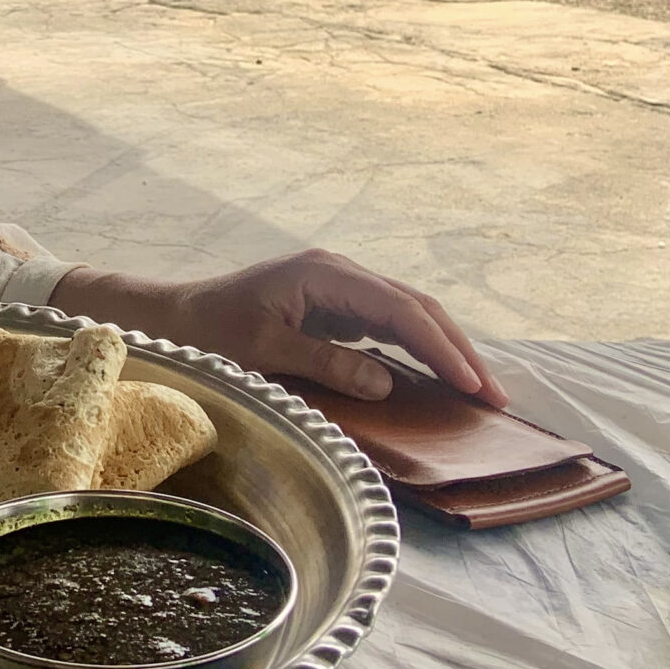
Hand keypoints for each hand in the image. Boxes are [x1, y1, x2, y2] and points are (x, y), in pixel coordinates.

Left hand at [55, 251, 508, 407]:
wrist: (173, 317)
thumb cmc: (209, 334)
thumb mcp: (265, 353)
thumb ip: (326, 364)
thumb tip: (387, 381)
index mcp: (326, 275)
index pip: (401, 311)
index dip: (441, 349)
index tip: (473, 385)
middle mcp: (339, 273)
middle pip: (416, 307)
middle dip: (458, 349)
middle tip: (496, 395)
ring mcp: (338, 287)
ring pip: (407, 313)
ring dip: (443, 349)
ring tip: (479, 389)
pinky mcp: (334, 306)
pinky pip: (388, 324)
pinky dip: (417, 348)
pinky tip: (437, 376)